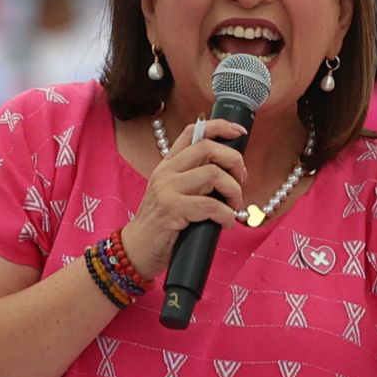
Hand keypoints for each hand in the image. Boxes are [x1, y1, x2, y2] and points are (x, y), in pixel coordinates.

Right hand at [120, 118, 247, 277]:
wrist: (136, 249)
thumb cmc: (161, 225)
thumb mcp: (173, 194)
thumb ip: (194, 180)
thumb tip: (230, 174)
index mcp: (168, 165)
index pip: (193, 132)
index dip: (219, 127)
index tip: (238, 132)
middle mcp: (166, 172)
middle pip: (208, 148)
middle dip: (234, 162)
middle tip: (241, 181)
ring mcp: (167, 190)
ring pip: (213, 174)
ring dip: (233, 191)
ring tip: (233, 206)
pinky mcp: (172, 210)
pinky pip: (211, 205)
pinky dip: (226, 215)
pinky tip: (225, 223)